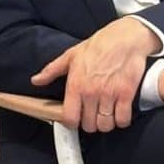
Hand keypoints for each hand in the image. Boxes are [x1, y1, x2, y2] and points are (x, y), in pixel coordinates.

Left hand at [31, 17, 160, 133]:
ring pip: (106, 125)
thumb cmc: (98, 45)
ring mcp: (110, 95)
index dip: (71, 123)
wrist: (125, 38)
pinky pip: (123, 120)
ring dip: (105, 123)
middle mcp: (92, 92)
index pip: (70, 118)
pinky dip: (121, 120)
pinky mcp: (127, 95)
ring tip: (104, 115)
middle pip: (89, 125)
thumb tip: (36, 80)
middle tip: (91, 115)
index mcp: (76, 84)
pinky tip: (118, 112)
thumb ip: (52, 70)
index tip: (74, 120)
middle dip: (89, 123)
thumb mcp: (70, 55)